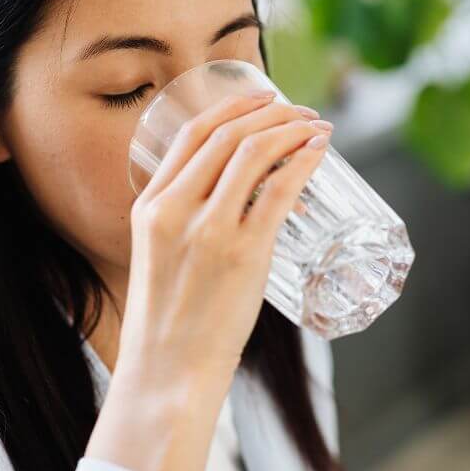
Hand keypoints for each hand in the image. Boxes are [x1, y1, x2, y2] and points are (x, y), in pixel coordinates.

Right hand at [119, 90, 330, 380]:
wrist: (168, 372)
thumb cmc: (171, 323)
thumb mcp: (160, 259)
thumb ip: (185, 225)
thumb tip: (238, 203)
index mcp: (150, 207)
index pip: (192, 135)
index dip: (233, 107)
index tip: (263, 98)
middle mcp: (175, 209)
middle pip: (228, 135)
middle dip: (270, 111)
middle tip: (300, 111)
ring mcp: (210, 230)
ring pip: (255, 153)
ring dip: (293, 129)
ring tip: (316, 126)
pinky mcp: (244, 253)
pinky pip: (280, 189)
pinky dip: (304, 161)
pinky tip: (320, 152)